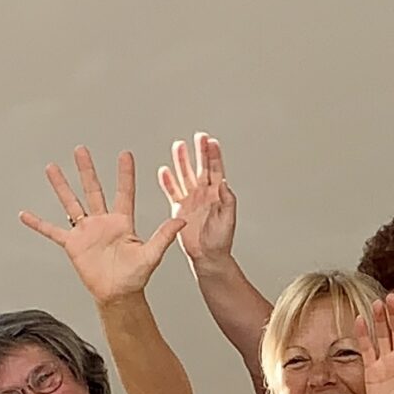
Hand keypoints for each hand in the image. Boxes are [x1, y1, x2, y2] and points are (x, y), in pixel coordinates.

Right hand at [19, 147, 185, 304]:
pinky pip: (52, 231)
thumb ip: (164, 236)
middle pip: (92, 189)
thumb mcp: (152, 255)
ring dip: (61, 186)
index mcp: (122, 222)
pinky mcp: (73, 245)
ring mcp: (86, 231)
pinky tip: (25, 214)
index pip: (124, 192)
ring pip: (71, 202)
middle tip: (81, 150)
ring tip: (52, 168)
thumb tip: (182, 220)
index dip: (125, 174)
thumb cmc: (136, 277)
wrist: (119, 295)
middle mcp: (102, 222)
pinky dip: (38, 224)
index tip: (125, 154)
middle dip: (87, 169)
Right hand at [156, 134, 237, 269]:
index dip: (214, 156)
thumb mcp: (228, 220)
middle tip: (198, 136)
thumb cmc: (220, 240)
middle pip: (201, 167)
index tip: (212, 141)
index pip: (216, 170)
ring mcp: (191, 199)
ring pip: (185, 175)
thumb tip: (224, 183)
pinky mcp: (179, 208)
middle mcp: (204, 194)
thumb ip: (227, 200)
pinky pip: (172, 191)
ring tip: (178, 146)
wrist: (207, 256)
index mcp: (217, 194)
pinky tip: (164, 171)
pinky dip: (167, 182)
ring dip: (182, 161)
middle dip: (199, 151)